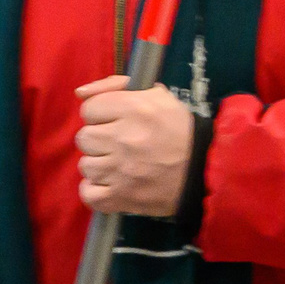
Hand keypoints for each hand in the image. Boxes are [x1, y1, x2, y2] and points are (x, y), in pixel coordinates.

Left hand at [74, 76, 192, 217]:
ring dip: (100, 165)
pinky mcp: (122, 197)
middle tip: (119, 144)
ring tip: (119, 165)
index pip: (89, 109)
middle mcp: (124, 139)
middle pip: (84, 138)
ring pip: (85, 166)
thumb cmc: (179, 129)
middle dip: (100, 139)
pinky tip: (110, 184)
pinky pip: (88, 194)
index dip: (100, 115)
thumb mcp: (157, 95)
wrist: (204, 169)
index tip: (114, 121)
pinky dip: (96, 191)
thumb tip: (80, 93)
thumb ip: (115, 85)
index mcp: (134, 109)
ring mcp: (121, 171)